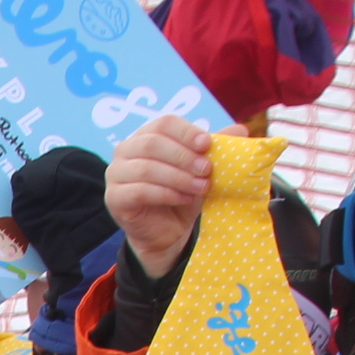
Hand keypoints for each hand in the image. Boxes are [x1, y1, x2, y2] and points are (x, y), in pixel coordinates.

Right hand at [105, 113, 214, 280]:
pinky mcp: (115, 198)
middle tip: (207, 170)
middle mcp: (125, 150)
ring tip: (201, 187)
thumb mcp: (203, 169)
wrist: (168, 231)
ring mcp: (115, 174)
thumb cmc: (183, 193)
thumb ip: (217, 148)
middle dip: (184, 156)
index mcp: (146, 135)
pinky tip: (184, 198)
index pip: (163, 123)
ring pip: (146, 168)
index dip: (186, 132)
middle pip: (152, 143)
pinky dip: (165, 193)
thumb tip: (239, 130)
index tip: (207, 144)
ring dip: (178, 177)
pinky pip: (139, 191)